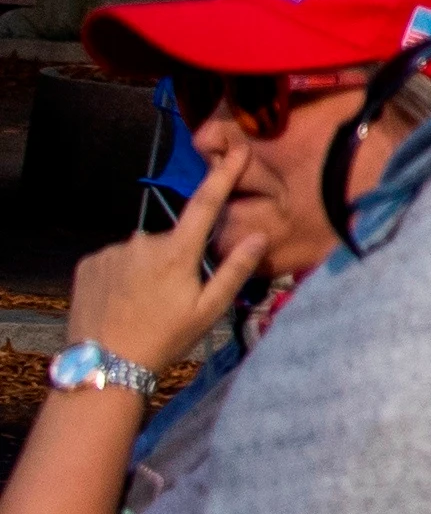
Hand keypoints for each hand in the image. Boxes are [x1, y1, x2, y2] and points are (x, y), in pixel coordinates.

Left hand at [69, 170, 252, 366]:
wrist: (104, 364)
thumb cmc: (165, 338)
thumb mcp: (209, 311)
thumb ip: (235, 270)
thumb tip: (259, 235)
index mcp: (177, 252)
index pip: (205, 204)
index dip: (222, 175)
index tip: (237, 150)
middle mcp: (143, 242)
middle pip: (171, 239)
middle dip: (178, 258)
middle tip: (174, 297)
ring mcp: (111, 251)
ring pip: (142, 251)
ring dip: (147, 268)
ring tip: (143, 304)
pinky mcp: (88, 263)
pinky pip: (116, 260)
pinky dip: (122, 275)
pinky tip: (120, 301)